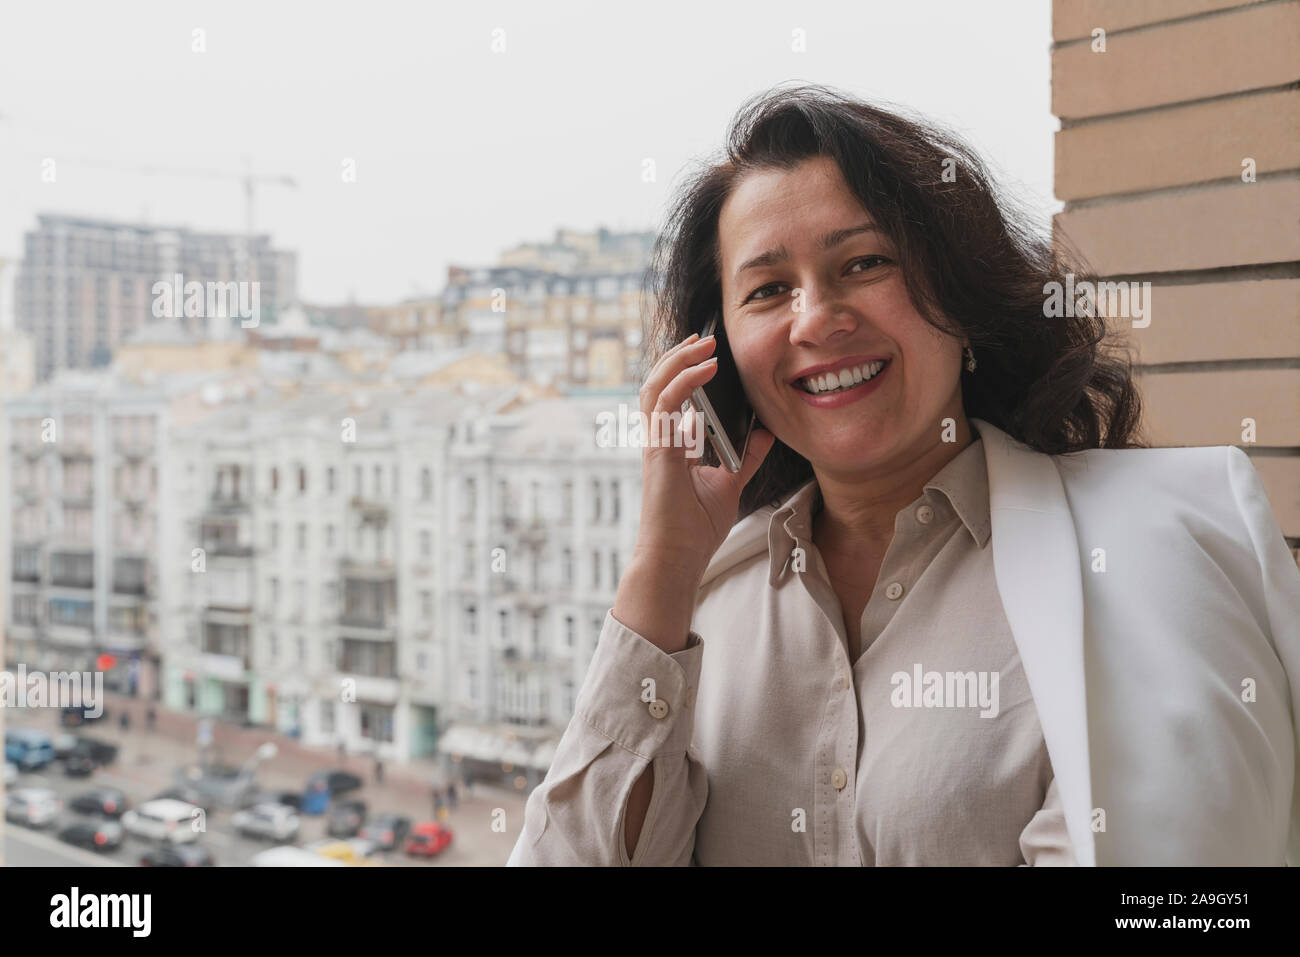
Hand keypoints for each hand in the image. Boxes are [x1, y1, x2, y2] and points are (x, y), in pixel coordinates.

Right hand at [631, 331, 774, 584]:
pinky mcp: (657, 450)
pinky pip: (666, 403)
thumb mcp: (730, 484)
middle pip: (658, 384)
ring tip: (703, 344)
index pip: (671, 398)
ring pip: (655, 386)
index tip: (707, 355)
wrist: (678, 557)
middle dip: (679, 357)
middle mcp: (659, 440)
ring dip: (678, 360)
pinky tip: (706, 368)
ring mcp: (655, 444)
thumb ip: (746, 457)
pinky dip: (685, 380)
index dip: (684, 372)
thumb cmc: (696, 529)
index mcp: (671, 446)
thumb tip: (764, 431)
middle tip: (704, 339)